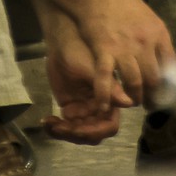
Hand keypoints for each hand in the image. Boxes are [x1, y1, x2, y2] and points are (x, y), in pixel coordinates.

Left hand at [40, 13, 129, 145]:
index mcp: (110, 99)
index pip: (108, 125)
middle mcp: (98, 108)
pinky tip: (46, 121)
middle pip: (91, 134)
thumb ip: (110, 87)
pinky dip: (55, 128)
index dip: (96, 131)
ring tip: (50, 123)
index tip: (79, 129)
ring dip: (64, 133)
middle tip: (59, 127)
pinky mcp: (70, 108)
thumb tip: (129, 103)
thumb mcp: (94, 68)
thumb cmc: (81, 48)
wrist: (61, 40)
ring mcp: (83, 110)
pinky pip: (65, 126)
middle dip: (76, 134)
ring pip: (77, 133)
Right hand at [71, 0, 174, 110]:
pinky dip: (105, 96)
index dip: (168, 84)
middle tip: (148, 103)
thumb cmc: (120, 1)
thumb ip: (155, 37)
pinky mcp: (104, 51)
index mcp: (158, 32)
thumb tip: (162, 58)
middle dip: (152, 96)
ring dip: (133, 97)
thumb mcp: (146, 15)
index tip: (164, 93)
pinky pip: (106, 80)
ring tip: (131, 101)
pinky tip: (104, 106)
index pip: (170, 66)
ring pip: (135, 84)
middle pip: (154, 79)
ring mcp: (124, 48)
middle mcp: (144, 42)